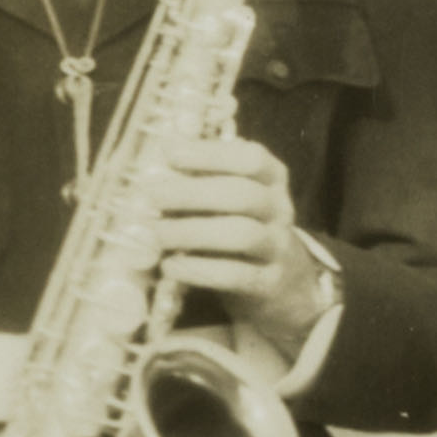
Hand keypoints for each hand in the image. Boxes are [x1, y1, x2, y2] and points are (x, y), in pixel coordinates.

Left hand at [153, 136, 322, 324]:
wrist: (284, 283)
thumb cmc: (240, 228)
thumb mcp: (228, 200)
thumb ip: (200, 183)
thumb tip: (154, 173)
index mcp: (271, 180)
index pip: (252, 159)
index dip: (210, 154)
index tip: (169, 153)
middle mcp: (280, 210)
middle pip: (244, 195)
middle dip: (193, 193)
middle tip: (151, 196)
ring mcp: (278, 248)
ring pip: (242, 235)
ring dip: (192, 232)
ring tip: (157, 234)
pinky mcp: (268, 283)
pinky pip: (237, 275)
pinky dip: (199, 270)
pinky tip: (170, 266)